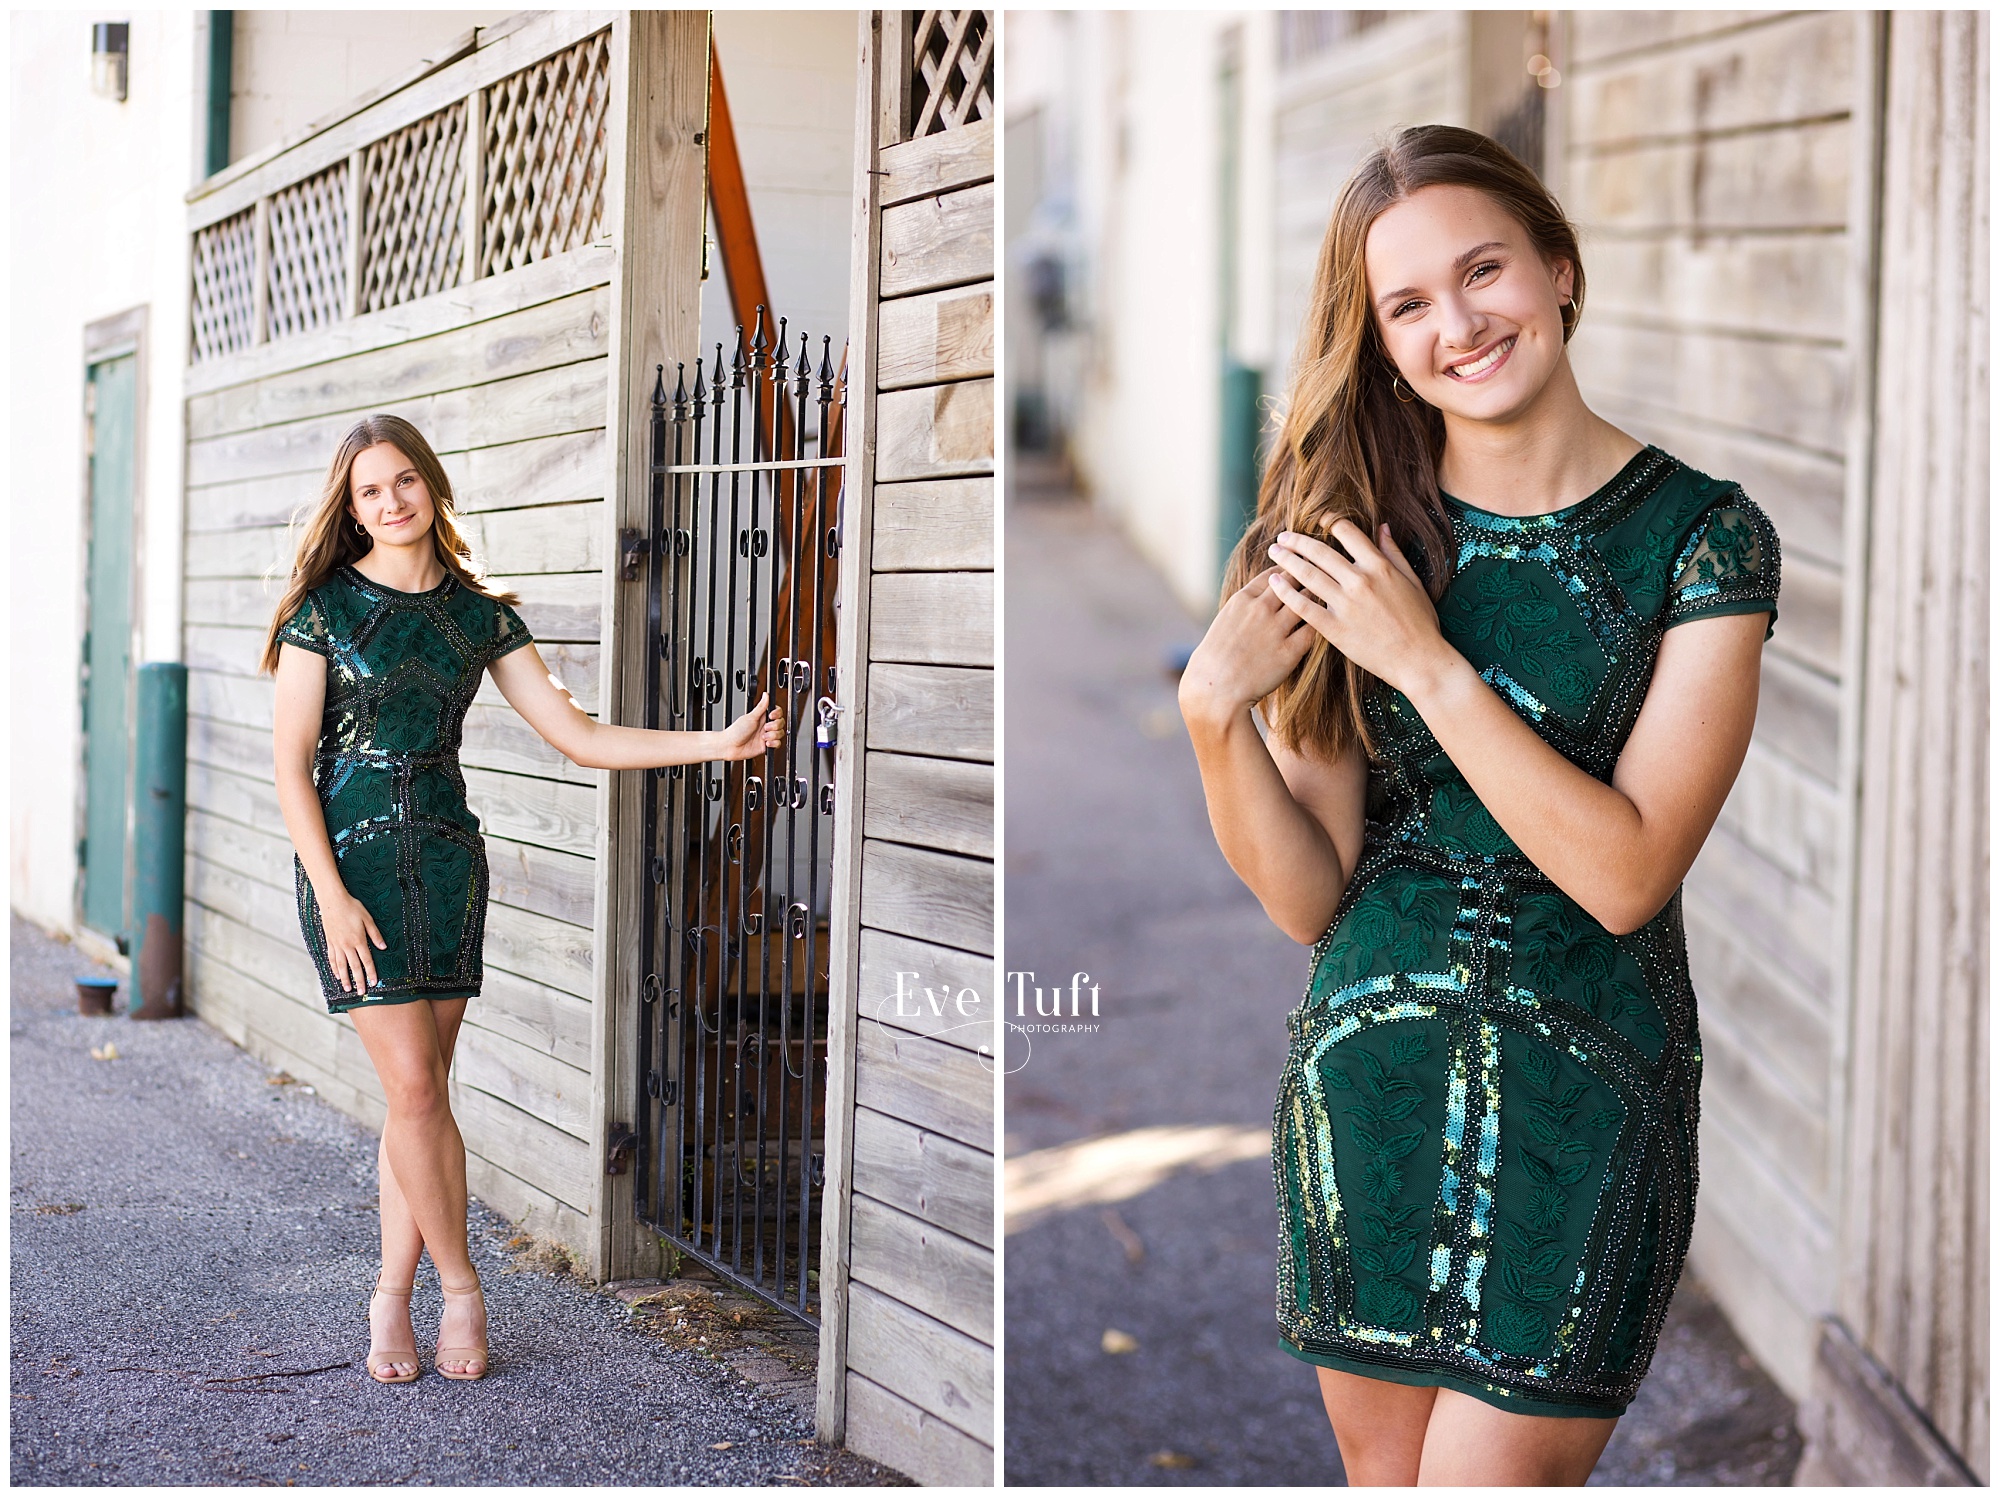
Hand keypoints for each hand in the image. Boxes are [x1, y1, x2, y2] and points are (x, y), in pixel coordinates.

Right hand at [319, 890, 385, 994]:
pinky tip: (336, 974)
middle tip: (361, 993)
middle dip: (359, 980)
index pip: (366, 961)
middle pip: (354, 967)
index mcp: (358, 940)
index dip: (371, 973)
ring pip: (341, 965)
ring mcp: (336, 945)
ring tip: (348, 988)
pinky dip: (334, 968)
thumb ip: (375, 934)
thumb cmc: (352, 908)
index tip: (374, 983)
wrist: (333, 901)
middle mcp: (347, 945)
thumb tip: (383, 947)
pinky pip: (332, 958)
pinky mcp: (330, 942)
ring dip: (345, 978)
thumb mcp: (368, 919)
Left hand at [716, 691, 785, 760]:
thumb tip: (766, 694)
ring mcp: (767, 736)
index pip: (777, 712)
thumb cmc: (737, 731)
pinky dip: (773, 743)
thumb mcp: (751, 717)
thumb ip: (761, 706)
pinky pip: (778, 744)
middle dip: (775, 726)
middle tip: (765, 727)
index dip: (777, 714)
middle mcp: (765, 726)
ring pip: (780, 733)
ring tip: (763, 737)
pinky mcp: (767, 746)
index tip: (771, 716)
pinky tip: (765, 743)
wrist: (731, 746)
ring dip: (773, 735)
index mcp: (762, 717)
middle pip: (781, 723)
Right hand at [1178, 566, 1316, 728]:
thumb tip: (1261, 599)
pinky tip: (1323, 626)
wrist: (1213, 689)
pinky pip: (1312, 630)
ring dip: (1316, 600)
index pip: (1272, 575)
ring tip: (1326, 601)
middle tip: (1320, 579)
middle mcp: (1260, 609)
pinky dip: (1319, 625)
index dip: (1287, 572)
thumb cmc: (1215, 659)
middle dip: (1306, 577)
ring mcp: (1275, 629)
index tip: (1297, 572)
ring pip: (1306, 602)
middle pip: (1292, 582)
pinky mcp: (1289, 652)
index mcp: (1242, 600)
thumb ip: (1245, 608)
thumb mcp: (1225, 622)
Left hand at [1266, 519, 1451, 695]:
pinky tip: (1274, 582)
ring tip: (1273, 552)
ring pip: (1308, 575)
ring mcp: (1345, 605)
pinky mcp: (1335, 629)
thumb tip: (1382, 527)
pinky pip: (1304, 607)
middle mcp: (1360, 581)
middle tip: (1282, 535)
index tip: (1317, 520)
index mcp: (1379, 567)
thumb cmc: (1420, 622)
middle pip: (1320, 552)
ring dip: (1287, 560)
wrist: (1418, 659)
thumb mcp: (1413, 581)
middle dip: (1297, 541)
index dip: (1329, 522)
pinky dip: (1286, 592)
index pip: (1347, 533)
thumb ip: (1394, 553)